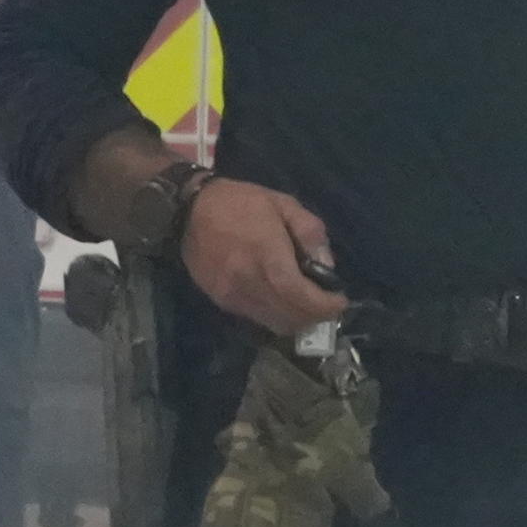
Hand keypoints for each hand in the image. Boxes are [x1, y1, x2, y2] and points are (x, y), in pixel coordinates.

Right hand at [185, 177, 345, 336]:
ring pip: (274, 324)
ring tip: (306, 303)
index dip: (326, 307)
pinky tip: (279, 297)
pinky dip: (275, 314)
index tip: (339, 301)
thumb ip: (310, 233)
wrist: (187, 210)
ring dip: (295, 320)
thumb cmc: (240, 203)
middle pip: (291, 319)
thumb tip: (327, 266)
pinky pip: (256, 318)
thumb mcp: (284, 204)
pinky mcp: (222, 301)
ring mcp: (234, 297)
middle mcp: (251, 285)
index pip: (303, 300)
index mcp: (269, 259)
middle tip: (326, 304)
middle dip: (315, 317)